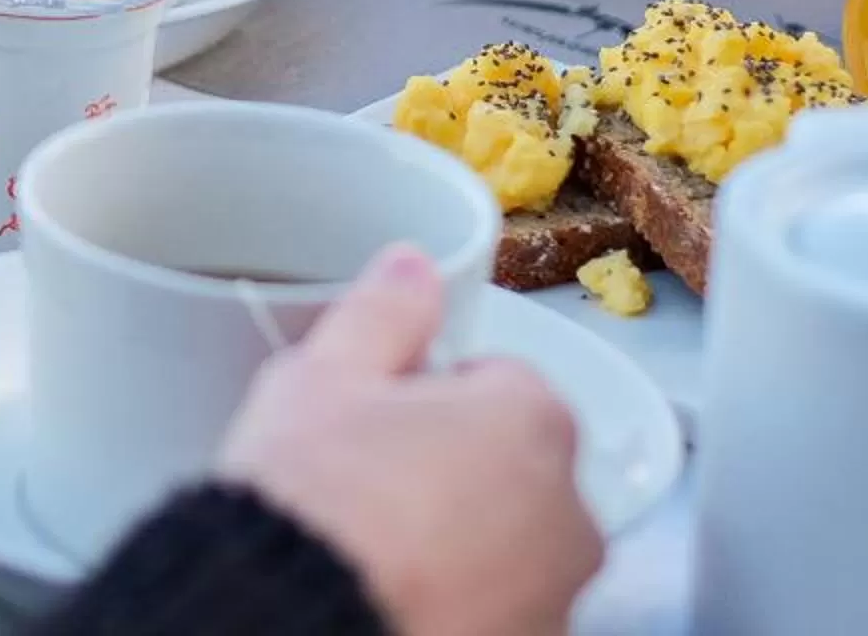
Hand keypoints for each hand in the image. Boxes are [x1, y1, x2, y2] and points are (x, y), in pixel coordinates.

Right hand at [219, 245, 598, 635]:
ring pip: (508, 547)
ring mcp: (556, 599)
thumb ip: (382, 312)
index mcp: (531, 423)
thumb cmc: (317, 506)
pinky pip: (496, 612)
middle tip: (367, 481)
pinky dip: (458, 605)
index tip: (377, 414)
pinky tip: (391, 597)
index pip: (495, 378)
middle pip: (511, 466)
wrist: (299, 626)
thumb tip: (411, 267)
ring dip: (461, 543)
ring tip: (373, 548)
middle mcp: (568, 514)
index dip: (426, 390)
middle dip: (453, 468)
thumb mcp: (321, 378)